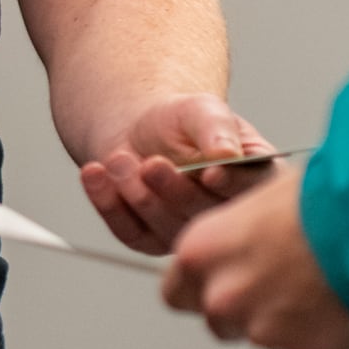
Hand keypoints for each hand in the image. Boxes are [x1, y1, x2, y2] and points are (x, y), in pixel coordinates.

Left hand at [77, 92, 268, 251]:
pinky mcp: (149, 240)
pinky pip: (128, 232)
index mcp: (252, 183)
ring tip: (118, 159)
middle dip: (174, 189)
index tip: (209, 174)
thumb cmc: (180, 118)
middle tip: (150, 164)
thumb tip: (228, 156)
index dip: (231, 186)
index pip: (251, 192)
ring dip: (138, 194)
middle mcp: (223, 215)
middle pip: (205, 215)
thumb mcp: (202, 109)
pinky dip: (108, 204)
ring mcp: (186, 232)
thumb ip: (217, 128)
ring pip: (165, 228)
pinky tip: (95, 174)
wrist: (139, 127)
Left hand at [162, 176, 348, 348]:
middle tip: (278, 282)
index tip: (220, 281)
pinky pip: (306, 346)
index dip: (199, 287)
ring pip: (264, 335)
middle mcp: (222, 298)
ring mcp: (262, 330)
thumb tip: (242, 239)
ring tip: (319, 281)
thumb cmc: (316, 197)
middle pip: (218, 320)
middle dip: (244, 308)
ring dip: (284, 319)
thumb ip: (237, 233)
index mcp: (199, 254)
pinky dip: (320, 331)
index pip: (176, 292)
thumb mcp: (260, 198)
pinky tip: (341, 297)